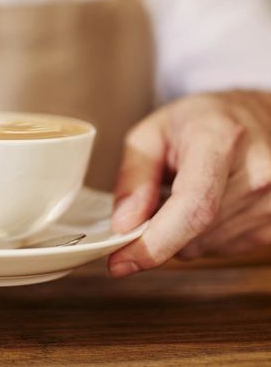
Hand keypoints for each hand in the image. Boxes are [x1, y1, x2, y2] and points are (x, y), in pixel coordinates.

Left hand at [108, 91, 270, 276]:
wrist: (255, 116)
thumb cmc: (201, 121)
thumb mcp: (152, 132)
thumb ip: (134, 175)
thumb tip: (123, 223)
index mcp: (221, 140)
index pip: (194, 207)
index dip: (155, 242)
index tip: (121, 261)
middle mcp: (258, 173)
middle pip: (195, 233)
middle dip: (156, 231)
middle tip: (148, 204)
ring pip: (205, 247)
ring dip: (181, 232)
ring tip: (185, 190)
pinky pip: (224, 248)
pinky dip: (203, 234)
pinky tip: (208, 202)